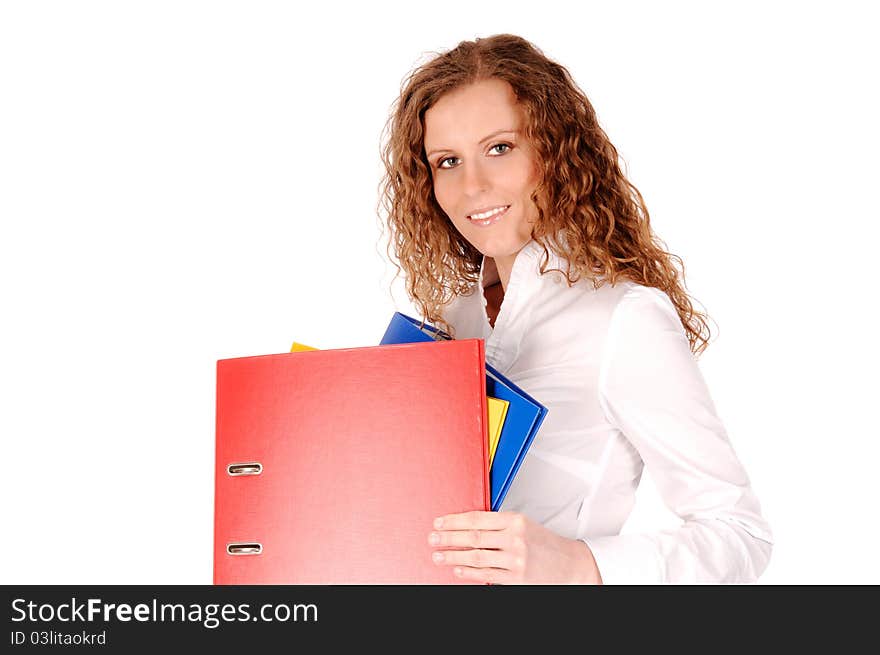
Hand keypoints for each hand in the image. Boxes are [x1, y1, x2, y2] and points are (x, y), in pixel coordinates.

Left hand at [428, 511, 602, 583]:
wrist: (571, 564)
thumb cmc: (545, 543)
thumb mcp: (524, 525)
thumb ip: (498, 524)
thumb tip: (466, 525)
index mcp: (515, 520)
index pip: (477, 518)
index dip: (454, 521)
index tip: (439, 523)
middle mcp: (515, 539)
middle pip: (473, 537)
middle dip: (448, 538)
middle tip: (432, 538)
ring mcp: (516, 560)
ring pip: (477, 557)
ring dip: (453, 556)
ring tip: (438, 556)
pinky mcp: (517, 579)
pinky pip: (487, 575)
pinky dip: (469, 572)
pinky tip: (457, 569)